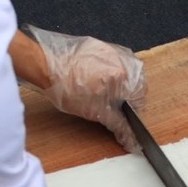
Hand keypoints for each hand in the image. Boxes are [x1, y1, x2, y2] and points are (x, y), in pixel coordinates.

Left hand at [27, 26, 146, 149]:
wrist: (45, 67)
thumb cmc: (67, 88)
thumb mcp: (96, 113)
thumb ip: (119, 125)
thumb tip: (132, 140)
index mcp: (125, 76)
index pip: (141, 97)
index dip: (132, 111)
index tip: (123, 116)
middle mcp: (122, 60)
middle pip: (135, 83)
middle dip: (126, 96)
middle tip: (111, 105)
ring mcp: (110, 50)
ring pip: (124, 71)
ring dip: (118, 84)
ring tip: (102, 92)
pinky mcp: (99, 46)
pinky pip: (112, 62)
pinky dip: (108, 72)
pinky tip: (94, 80)